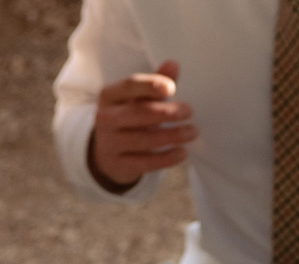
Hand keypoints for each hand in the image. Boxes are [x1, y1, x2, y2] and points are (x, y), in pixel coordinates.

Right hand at [88, 59, 193, 191]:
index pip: (129, 86)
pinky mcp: (119, 164)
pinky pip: (145, 162)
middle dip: (166, 112)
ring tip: (192, 132)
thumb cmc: (129, 118)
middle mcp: (105, 117)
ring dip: (171, 135)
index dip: (149, 85)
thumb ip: (156, 84)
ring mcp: (110, 142)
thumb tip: (174, 63)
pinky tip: (182, 153)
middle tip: (189, 111)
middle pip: (137, 113)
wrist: (108, 154)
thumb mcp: (137, 99)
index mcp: (110, 95)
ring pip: (143, 139)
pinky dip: (166, 158)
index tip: (171, 88)